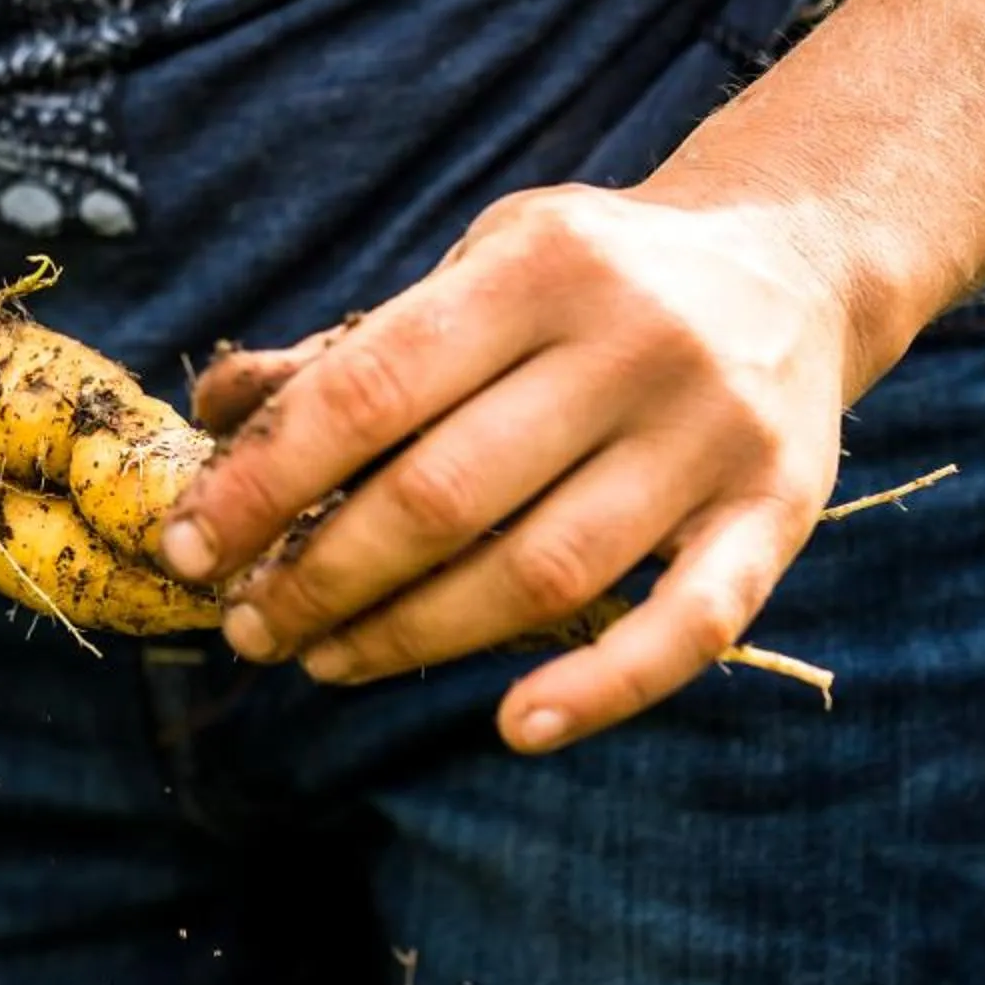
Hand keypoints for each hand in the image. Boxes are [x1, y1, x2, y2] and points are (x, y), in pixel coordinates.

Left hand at [158, 180, 872, 751]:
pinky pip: (691, 624)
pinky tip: (516, 725)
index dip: (264, 482)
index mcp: (539, 267)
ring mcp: (714, 434)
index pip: (370, 390)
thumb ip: (355, 348)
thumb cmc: (590, 280)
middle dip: (321, 576)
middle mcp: (635, 345)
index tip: (188, 549)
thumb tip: (215, 411)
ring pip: (544, 571)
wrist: (796, 260)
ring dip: (417, 636)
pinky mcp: (780, 512)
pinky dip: (603, 688)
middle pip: (444, 494)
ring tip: (328, 661)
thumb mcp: (479, 267)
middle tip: (250, 626)